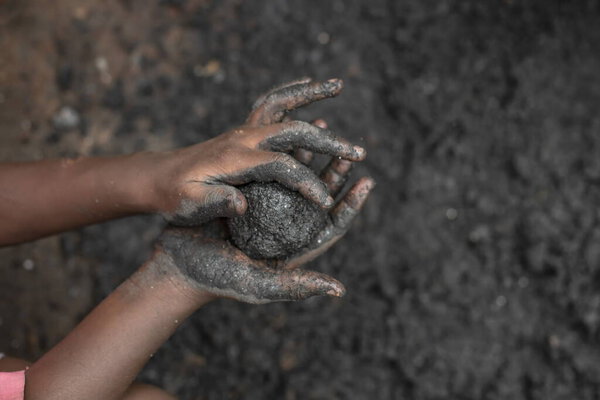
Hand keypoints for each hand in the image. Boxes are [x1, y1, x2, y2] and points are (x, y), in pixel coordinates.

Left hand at [149, 78, 365, 225]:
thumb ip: (214, 203)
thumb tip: (241, 203)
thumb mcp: (188, 205)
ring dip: (311, 94)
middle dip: (329, 142)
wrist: (157, 177)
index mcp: (234, 160)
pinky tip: (307, 85)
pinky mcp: (242, 130)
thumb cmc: (173, 196)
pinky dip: (291, 92)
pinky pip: (271, 103)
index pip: (282, 167)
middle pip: (294, 131)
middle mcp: (242, 138)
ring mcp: (242, 130)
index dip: (306, 184)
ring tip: (339, 85)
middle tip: (359, 152)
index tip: (325, 201)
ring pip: (282, 104)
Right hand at [152, 153, 374, 303]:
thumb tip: (338, 289)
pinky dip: (280, 158)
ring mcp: (264, 212)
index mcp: (293, 249)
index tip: (367, 182)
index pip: (331, 226)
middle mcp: (283, 229)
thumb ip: (295, 285)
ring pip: (294, 181)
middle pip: (318, 200)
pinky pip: (268, 174)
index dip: (350, 205)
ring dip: (310, 160)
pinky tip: (285, 140)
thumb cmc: (216, 278)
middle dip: (335, 177)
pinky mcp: (245, 198)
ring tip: (321, 134)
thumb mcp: (259, 283)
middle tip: (350, 155)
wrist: (175, 264)